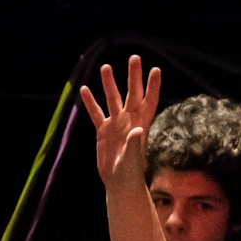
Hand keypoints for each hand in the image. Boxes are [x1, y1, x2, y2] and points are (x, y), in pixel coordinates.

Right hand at [80, 55, 160, 187]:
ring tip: (106, 67)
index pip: (149, 101)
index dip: (152, 86)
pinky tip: (84, 90)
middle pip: (132, 94)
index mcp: (141, 124)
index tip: (155, 70)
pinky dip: (91, 102)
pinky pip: (96, 113)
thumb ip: (133, 144)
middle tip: (134, 58)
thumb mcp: (132, 159)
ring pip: (112, 99)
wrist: (119, 183)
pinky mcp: (103, 131)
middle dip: (133, 76)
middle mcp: (129, 120)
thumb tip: (135, 129)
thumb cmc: (130, 173)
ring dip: (109, 84)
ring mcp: (116, 124)